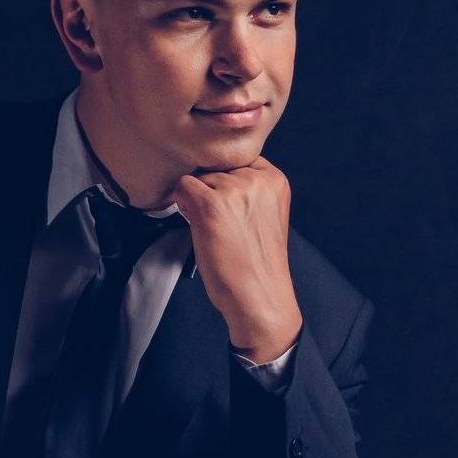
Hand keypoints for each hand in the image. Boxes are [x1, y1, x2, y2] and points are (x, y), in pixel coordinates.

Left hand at [173, 155, 302, 361]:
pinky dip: (182, 205)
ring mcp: (234, 189)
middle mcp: (257, 178)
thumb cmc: (256, 264)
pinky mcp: (211, 204)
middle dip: (211, 192)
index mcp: (275, 180)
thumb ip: (247, 191)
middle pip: (216, 167)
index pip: (238, 161)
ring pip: (199, 178)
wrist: (259, 296)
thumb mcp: (264, 216)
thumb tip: (209, 176)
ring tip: (215, 231)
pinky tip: (198, 226)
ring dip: (197, 201)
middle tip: (222, 225)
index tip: (229, 208)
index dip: (226, 182)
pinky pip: (182, 187)